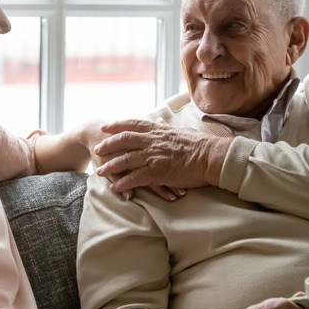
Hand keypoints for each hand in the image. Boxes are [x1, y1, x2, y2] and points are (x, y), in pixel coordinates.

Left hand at [93, 119, 231, 193]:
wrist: (211, 157)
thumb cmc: (200, 144)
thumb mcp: (180, 130)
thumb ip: (166, 127)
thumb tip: (159, 120)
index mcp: (158, 130)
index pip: (132, 124)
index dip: (116, 125)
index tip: (105, 127)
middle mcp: (152, 141)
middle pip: (123, 140)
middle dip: (108, 145)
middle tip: (97, 150)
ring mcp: (153, 156)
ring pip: (125, 160)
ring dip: (110, 166)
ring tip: (100, 172)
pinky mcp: (157, 172)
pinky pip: (135, 178)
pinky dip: (123, 183)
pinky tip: (114, 187)